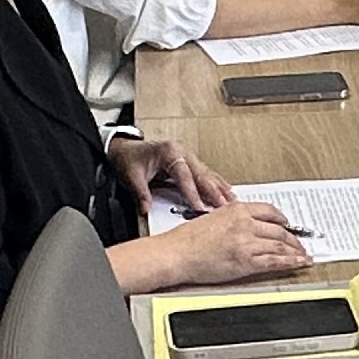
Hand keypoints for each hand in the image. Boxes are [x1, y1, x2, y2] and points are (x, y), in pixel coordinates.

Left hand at [112, 134, 234, 215]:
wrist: (126, 149)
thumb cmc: (130, 159)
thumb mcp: (132, 177)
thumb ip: (141, 194)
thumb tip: (146, 209)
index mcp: (169, 152)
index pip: (184, 175)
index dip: (193, 192)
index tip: (199, 207)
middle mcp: (182, 152)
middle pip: (202, 173)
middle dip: (214, 191)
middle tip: (224, 205)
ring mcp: (188, 156)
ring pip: (207, 173)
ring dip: (220, 187)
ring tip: (232, 200)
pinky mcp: (189, 162)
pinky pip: (206, 173)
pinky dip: (217, 183)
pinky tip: (226, 190)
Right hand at [166, 200, 312, 283]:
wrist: (177, 253)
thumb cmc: (188, 238)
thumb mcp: (213, 217)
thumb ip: (233, 219)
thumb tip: (246, 225)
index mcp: (237, 209)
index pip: (269, 211)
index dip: (283, 220)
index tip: (288, 225)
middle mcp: (245, 223)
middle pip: (279, 229)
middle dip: (294, 238)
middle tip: (300, 243)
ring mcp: (247, 242)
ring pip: (280, 245)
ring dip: (296, 251)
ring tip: (303, 255)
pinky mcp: (246, 261)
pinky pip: (275, 261)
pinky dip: (291, 262)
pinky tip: (299, 263)